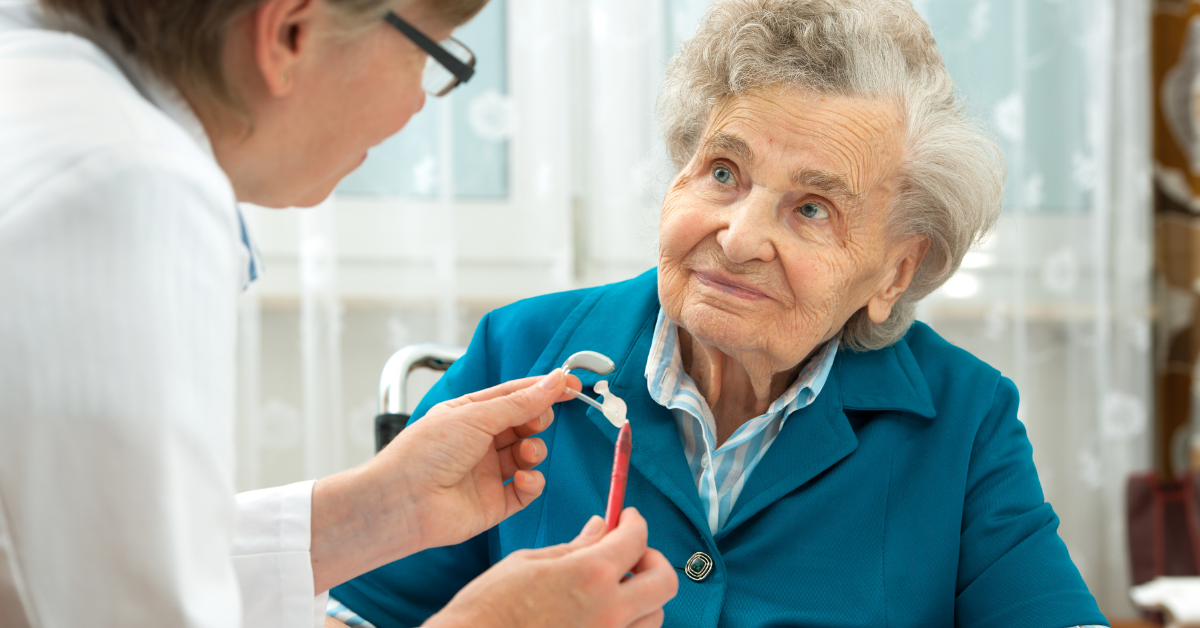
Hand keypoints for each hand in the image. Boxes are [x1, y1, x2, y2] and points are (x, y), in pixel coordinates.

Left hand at [390, 369, 581, 550]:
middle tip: (537, 421)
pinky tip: (523, 479)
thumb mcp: (476, 416)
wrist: (404, 502)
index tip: (572, 385)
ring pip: (528, 456)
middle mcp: (479, 442)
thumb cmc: (426, 452)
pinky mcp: (495, 503)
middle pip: (524, 424)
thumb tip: (556, 380)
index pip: (514, 395)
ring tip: (526, 453)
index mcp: (470, 414)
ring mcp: (488, 473)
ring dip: (534, 451)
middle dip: (537, 421)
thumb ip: (521, 402)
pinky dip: (532, 482)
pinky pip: (527, 490)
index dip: (543, 389)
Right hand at [425, 508, 678, 627]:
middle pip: (664, 581)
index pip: (636, 539)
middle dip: (652, 559)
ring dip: (642, 597)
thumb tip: (601, 527)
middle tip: (631, 553)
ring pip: (654, 616)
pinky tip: (600, 614)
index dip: (634, 522)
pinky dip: (626, 623)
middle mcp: (609, 611)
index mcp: (590, 575)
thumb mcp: (529, 563)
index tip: (627, 518)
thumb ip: (575, 546)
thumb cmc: (489, 607)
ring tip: (613, 589)